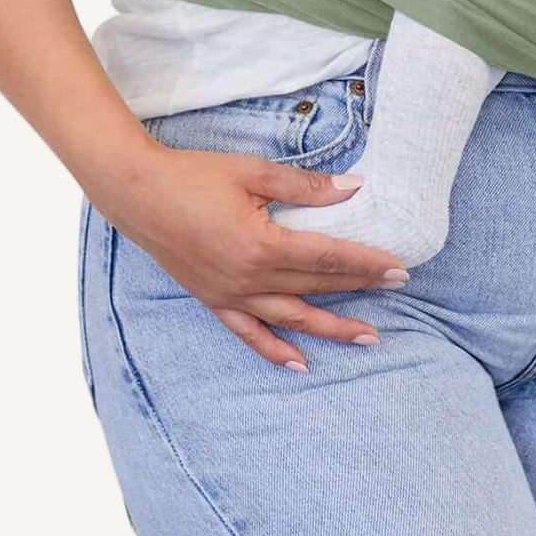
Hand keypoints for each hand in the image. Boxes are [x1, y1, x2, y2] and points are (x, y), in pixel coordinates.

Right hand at [98, 138, 408, 371]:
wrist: (137, 193)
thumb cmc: (194, 175)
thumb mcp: (253, 172)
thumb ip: (306, 186)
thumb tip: (354, 189)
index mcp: (262, 244)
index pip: (328, 257)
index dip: (366, 262)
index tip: (398, 267)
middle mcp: (249, 279)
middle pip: (316, 286)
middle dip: (360, 287)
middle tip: (397, 287)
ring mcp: (230, 295)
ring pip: (291, 319)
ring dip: (331, 329)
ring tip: (367, 337)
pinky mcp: (214, 301)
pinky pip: (250, 334)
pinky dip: (276, 351)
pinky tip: (300, 363)